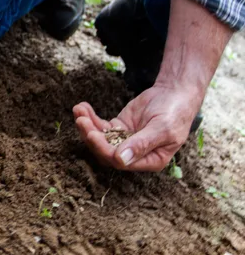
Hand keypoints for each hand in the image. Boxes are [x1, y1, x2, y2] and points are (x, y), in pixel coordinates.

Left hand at [73, 82, 203, 171]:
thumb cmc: (175, 112)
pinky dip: (90, 117)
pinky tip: (82, 107)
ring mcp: (124, 141)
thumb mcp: (162, 128)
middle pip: (105, 151)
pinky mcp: (118, 128)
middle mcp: (134, 155)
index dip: (104, 149)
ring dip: (87, 126)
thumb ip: (142, 144)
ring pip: (100, 139)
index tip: (92, 134)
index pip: (120, 162)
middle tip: (81, 120)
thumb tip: (121, 160)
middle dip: (91, 136)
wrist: (175, 93)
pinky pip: (100, 126)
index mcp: (149, 161)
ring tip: (78, 110)